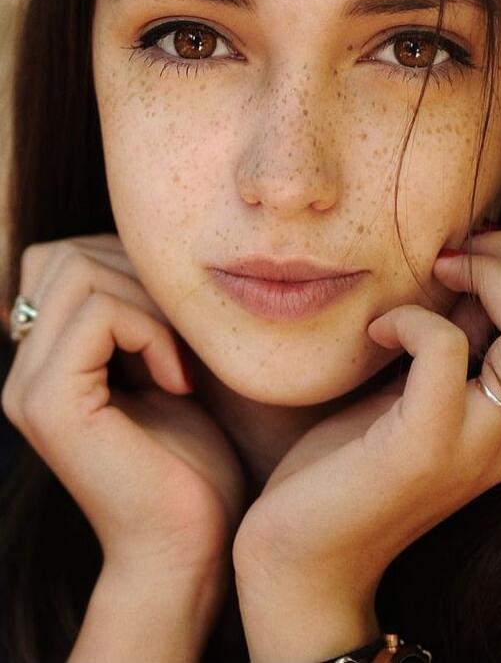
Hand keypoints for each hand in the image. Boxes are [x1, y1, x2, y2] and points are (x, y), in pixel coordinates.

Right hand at [1, 234, 245, 585]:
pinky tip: (177, 379)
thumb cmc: (191, 456)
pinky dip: (151, 332)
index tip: (174, 325)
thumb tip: (146, 244)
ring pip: (80, 272)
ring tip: (181, 360)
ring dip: (150, 305)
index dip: (128, 268)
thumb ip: (137, 310)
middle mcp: (22, 369)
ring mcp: (27, 388)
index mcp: (43, 358)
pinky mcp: (49, 404)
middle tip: (184, 338)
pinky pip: (98, 315)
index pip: (63, 256)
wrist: (191, 544)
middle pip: (67, 254)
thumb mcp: (162, 362)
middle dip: (141, 279)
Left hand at [232, 230, 500, 660]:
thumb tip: (463, 272)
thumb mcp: (411, 393)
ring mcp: (476, 443)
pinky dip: (414, 319)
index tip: (466, 248)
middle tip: (454, 250)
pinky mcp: (424, 447)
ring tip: (431, 274)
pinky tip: (378, 329)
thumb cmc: (347, 466)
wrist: (303, 559)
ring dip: (484, 273)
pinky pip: (448, 350)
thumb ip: (451, 345)